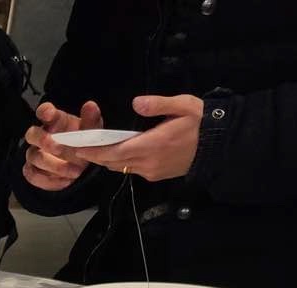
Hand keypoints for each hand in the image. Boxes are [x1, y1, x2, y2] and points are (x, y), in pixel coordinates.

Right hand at [22, 100, 102, 191]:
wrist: (80, 163)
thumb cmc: (82, 142)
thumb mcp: (92, 130)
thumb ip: (91, 119)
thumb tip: (90, 105)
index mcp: (54, 121)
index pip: (44, 111)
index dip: (45, 111)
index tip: (49, 113)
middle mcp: (41, 136)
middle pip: (32, 134)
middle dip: (43, 141)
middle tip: (58, 148)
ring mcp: (34, 154)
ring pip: (34, 157)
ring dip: (53, 165)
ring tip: (75, 171)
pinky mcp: (32, 170)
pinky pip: (32, 175)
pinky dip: (49, 180)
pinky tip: (66, 181)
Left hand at [82, 95, 203, 181]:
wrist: (220, 145)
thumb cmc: (202, 122)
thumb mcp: (184, 105)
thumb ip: (159, 104)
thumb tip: (136, 102)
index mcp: (154, 144)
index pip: (115, 151)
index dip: (94, 151)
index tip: (77, 147)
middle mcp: (149, 162)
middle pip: (112, 162)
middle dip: (94, 156)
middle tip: (77, 147)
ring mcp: (151, 171)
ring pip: (120, 167)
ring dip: (106, 159)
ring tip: (91, 148)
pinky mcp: (155, 175)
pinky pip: (131, 170)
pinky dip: (119, 162)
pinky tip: (113, 152)